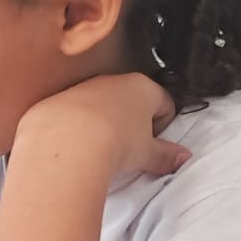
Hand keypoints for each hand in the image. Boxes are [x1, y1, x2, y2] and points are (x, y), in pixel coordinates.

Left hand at [14, 73, 189, 181]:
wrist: (65, 144)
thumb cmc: (112, 142)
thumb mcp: (147, 154)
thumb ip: (166, 155)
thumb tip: (181, 159)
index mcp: (142, 87)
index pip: (164, 102)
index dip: (163, 126)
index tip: (155, 144)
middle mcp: (112, 82)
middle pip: (131, 101)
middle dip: (133, 124)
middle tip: (131, 151)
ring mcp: (83, 89)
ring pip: (101, 105)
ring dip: (105, 125)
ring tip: (103, 152)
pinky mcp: (58, 101)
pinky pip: (75, 113)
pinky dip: (79, 128)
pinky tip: (79, 148)